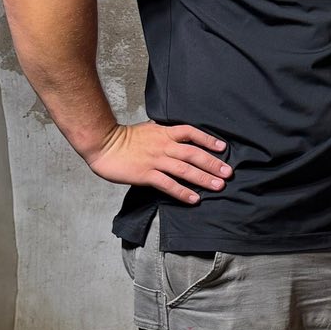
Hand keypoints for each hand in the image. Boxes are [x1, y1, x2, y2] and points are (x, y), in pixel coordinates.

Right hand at [86, 121, 231, 204]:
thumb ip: (163, 134)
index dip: (208, 139)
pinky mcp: (146, 174)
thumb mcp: (147, 130)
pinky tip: (194, 199)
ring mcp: (155, 160)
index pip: (191, 133)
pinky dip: (182, 192)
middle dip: (213, 163)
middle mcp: (163, 146)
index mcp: (164, 133)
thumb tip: (177, 136)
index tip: (222, 148)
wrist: (102, 143)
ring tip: (218, 186)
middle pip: (193, 154)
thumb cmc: (123, 138)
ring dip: (203, 178)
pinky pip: (168, 184)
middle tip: (228, 172)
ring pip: (184, 170)